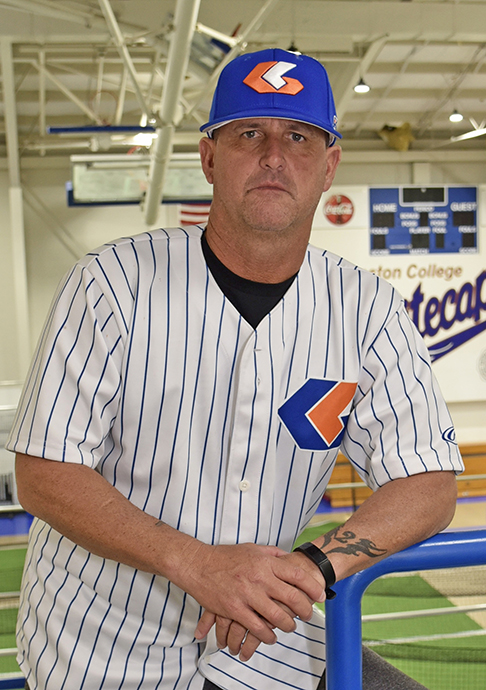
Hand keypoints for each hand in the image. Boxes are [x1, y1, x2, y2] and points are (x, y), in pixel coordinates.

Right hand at [183, 542, 324, 646]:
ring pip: (277, 617)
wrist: (198, 564)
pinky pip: (257, 627)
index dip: (312, 587)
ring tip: (290, 627)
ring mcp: (247, 594)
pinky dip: (267, 635)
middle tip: (308, 615)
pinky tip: (271, 636)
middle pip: (291, 598)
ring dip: (288, 625)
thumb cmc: (225, 556)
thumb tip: (289, 558)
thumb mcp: (252, 549)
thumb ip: (272, 554)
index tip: (320, 596)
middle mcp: (259, 578)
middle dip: (305, 610)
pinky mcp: (234, 609)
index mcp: (265, 562)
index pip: (297, 575)